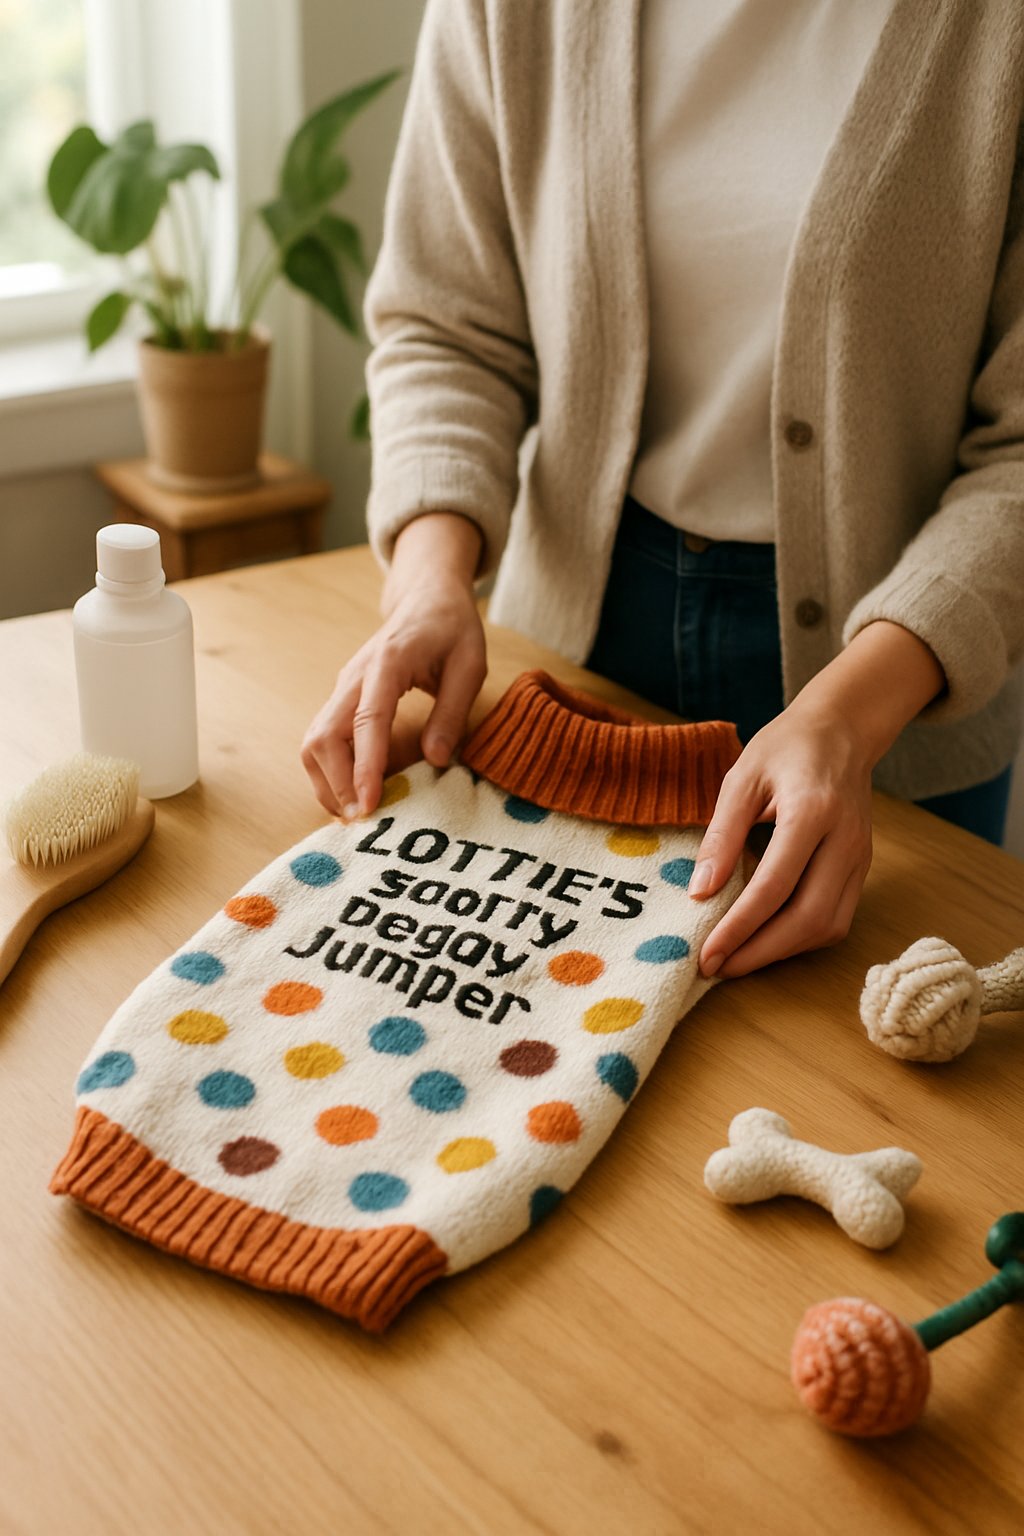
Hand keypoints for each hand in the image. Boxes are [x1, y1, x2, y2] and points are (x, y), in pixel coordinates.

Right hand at [301, 513, 485, 818]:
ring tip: (354, 815)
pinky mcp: (341, 699)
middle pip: (324, 735)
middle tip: (363, 821)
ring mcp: (342, 688)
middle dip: (337, 782)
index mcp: (388, 663)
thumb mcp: (470, 666)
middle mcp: (354, 677)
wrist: (425, 600)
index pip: (367, 719)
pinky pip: (322, 739)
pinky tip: (350, 795)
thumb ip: (453, 712)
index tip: (370, 802)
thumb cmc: (452, 630)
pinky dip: (329, 771)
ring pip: (313, 741)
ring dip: (326, 781)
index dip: (365, 765)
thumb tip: (435, 760)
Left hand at [690, 700, 874, 978]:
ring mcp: (860, 857)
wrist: (842, 731)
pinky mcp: (862, 867)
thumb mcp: (741, 778)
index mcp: (813, 812)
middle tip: (716, 968)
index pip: (774, 887)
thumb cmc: (785, 748)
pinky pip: (837, 917)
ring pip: (828, 926)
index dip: (739, 927)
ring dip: (781, 952)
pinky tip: (767, 940)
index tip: (706, 953)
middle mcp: (845, 841)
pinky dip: (801, 938)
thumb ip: (721, 835)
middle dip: (760, 952)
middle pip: (808, 918)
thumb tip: (700, 892)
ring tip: (736, 960)